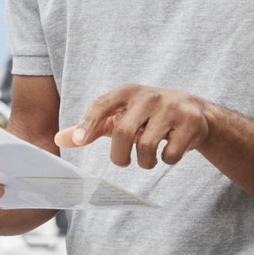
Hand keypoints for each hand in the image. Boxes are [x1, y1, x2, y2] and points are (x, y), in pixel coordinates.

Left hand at [56, 84, 213, 168]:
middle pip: (123, 133)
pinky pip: (170, 154)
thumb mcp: (120, 116)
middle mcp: (149, 96)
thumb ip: (91, 127)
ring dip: (145, 162)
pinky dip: (167, 160)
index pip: (102, 104)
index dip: (88, 123)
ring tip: (148, 158)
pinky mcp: (190, 122)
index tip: (80, 141)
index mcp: (127, 92)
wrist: (194, 111)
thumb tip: (59, 139)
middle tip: (122, 162)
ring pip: (147, 147)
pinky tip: (168, 152)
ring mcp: (172, 108)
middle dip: (119, 156)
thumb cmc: (147, 116)